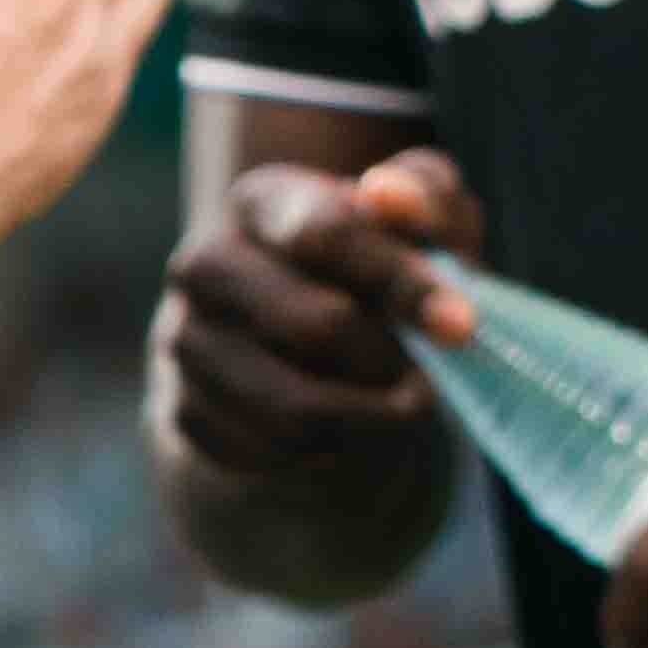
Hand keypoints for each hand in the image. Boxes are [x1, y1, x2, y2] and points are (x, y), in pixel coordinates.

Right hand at [154, 151, 485, 478]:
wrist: (314, 342)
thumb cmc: (380, 268)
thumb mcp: (420, 220)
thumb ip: (423, 194)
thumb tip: (389, 195)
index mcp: (262, 201)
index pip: (329, 234)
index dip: (402, 280)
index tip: (463, 326)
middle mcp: (206, 265)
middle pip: (315, 325)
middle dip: (389, 359)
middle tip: (431, 379)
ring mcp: (185, 341)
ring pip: (292, 404)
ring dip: (365, 415)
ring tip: (398, 405)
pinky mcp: (184, 412)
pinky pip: (269, 452)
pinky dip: (326, 452)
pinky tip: (346, 427)